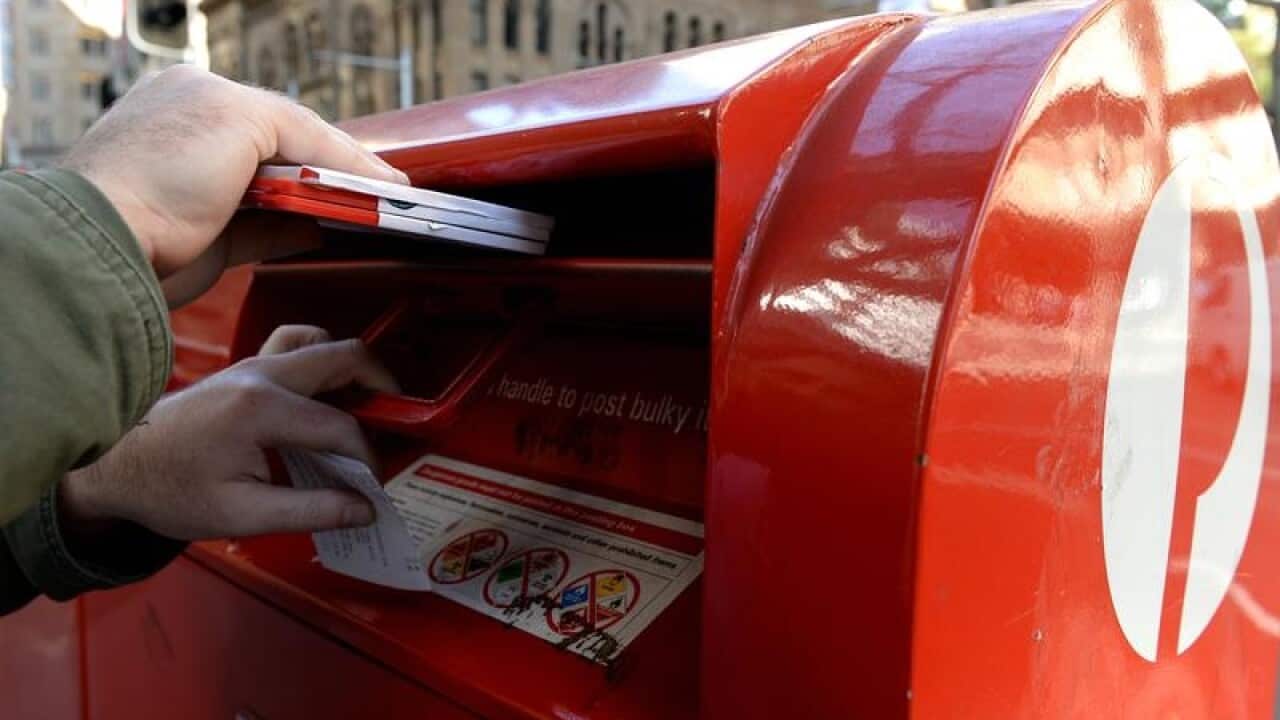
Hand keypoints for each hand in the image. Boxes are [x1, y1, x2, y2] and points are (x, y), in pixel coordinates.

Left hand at [59, 326, 397, 540]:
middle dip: (381, 385)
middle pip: (343, 357)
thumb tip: (363, 508)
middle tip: (397, 417)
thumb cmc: (171, 491)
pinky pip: (295, 344)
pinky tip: (324, 393)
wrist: (115, 466)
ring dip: (350, 366)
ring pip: (320, 341)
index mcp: (262, 410)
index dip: (368, 458)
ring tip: (365, 402)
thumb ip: (310, 510)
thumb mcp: (242, 515)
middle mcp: (261, 375)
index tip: (375, 486)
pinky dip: (320, 360)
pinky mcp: (243, 368)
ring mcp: (251, 364)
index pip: (340, 427)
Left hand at [63, 65, 407, 280]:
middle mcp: (201, 140)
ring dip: (323, 205)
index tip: (386, 175)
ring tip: (365, 216)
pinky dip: (303, 234)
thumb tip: (343, 166)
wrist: (109, 243)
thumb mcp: (241, 118)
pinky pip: (269, 234)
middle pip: (291, 155)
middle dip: (335, 175)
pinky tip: (331, 234)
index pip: (291, 117)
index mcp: (201, 95)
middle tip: (382, 196)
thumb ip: (302, 132)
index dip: (343, 147)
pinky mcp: (208, 240)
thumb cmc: (156, 168)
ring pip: (284, 195)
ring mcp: (205, 193)